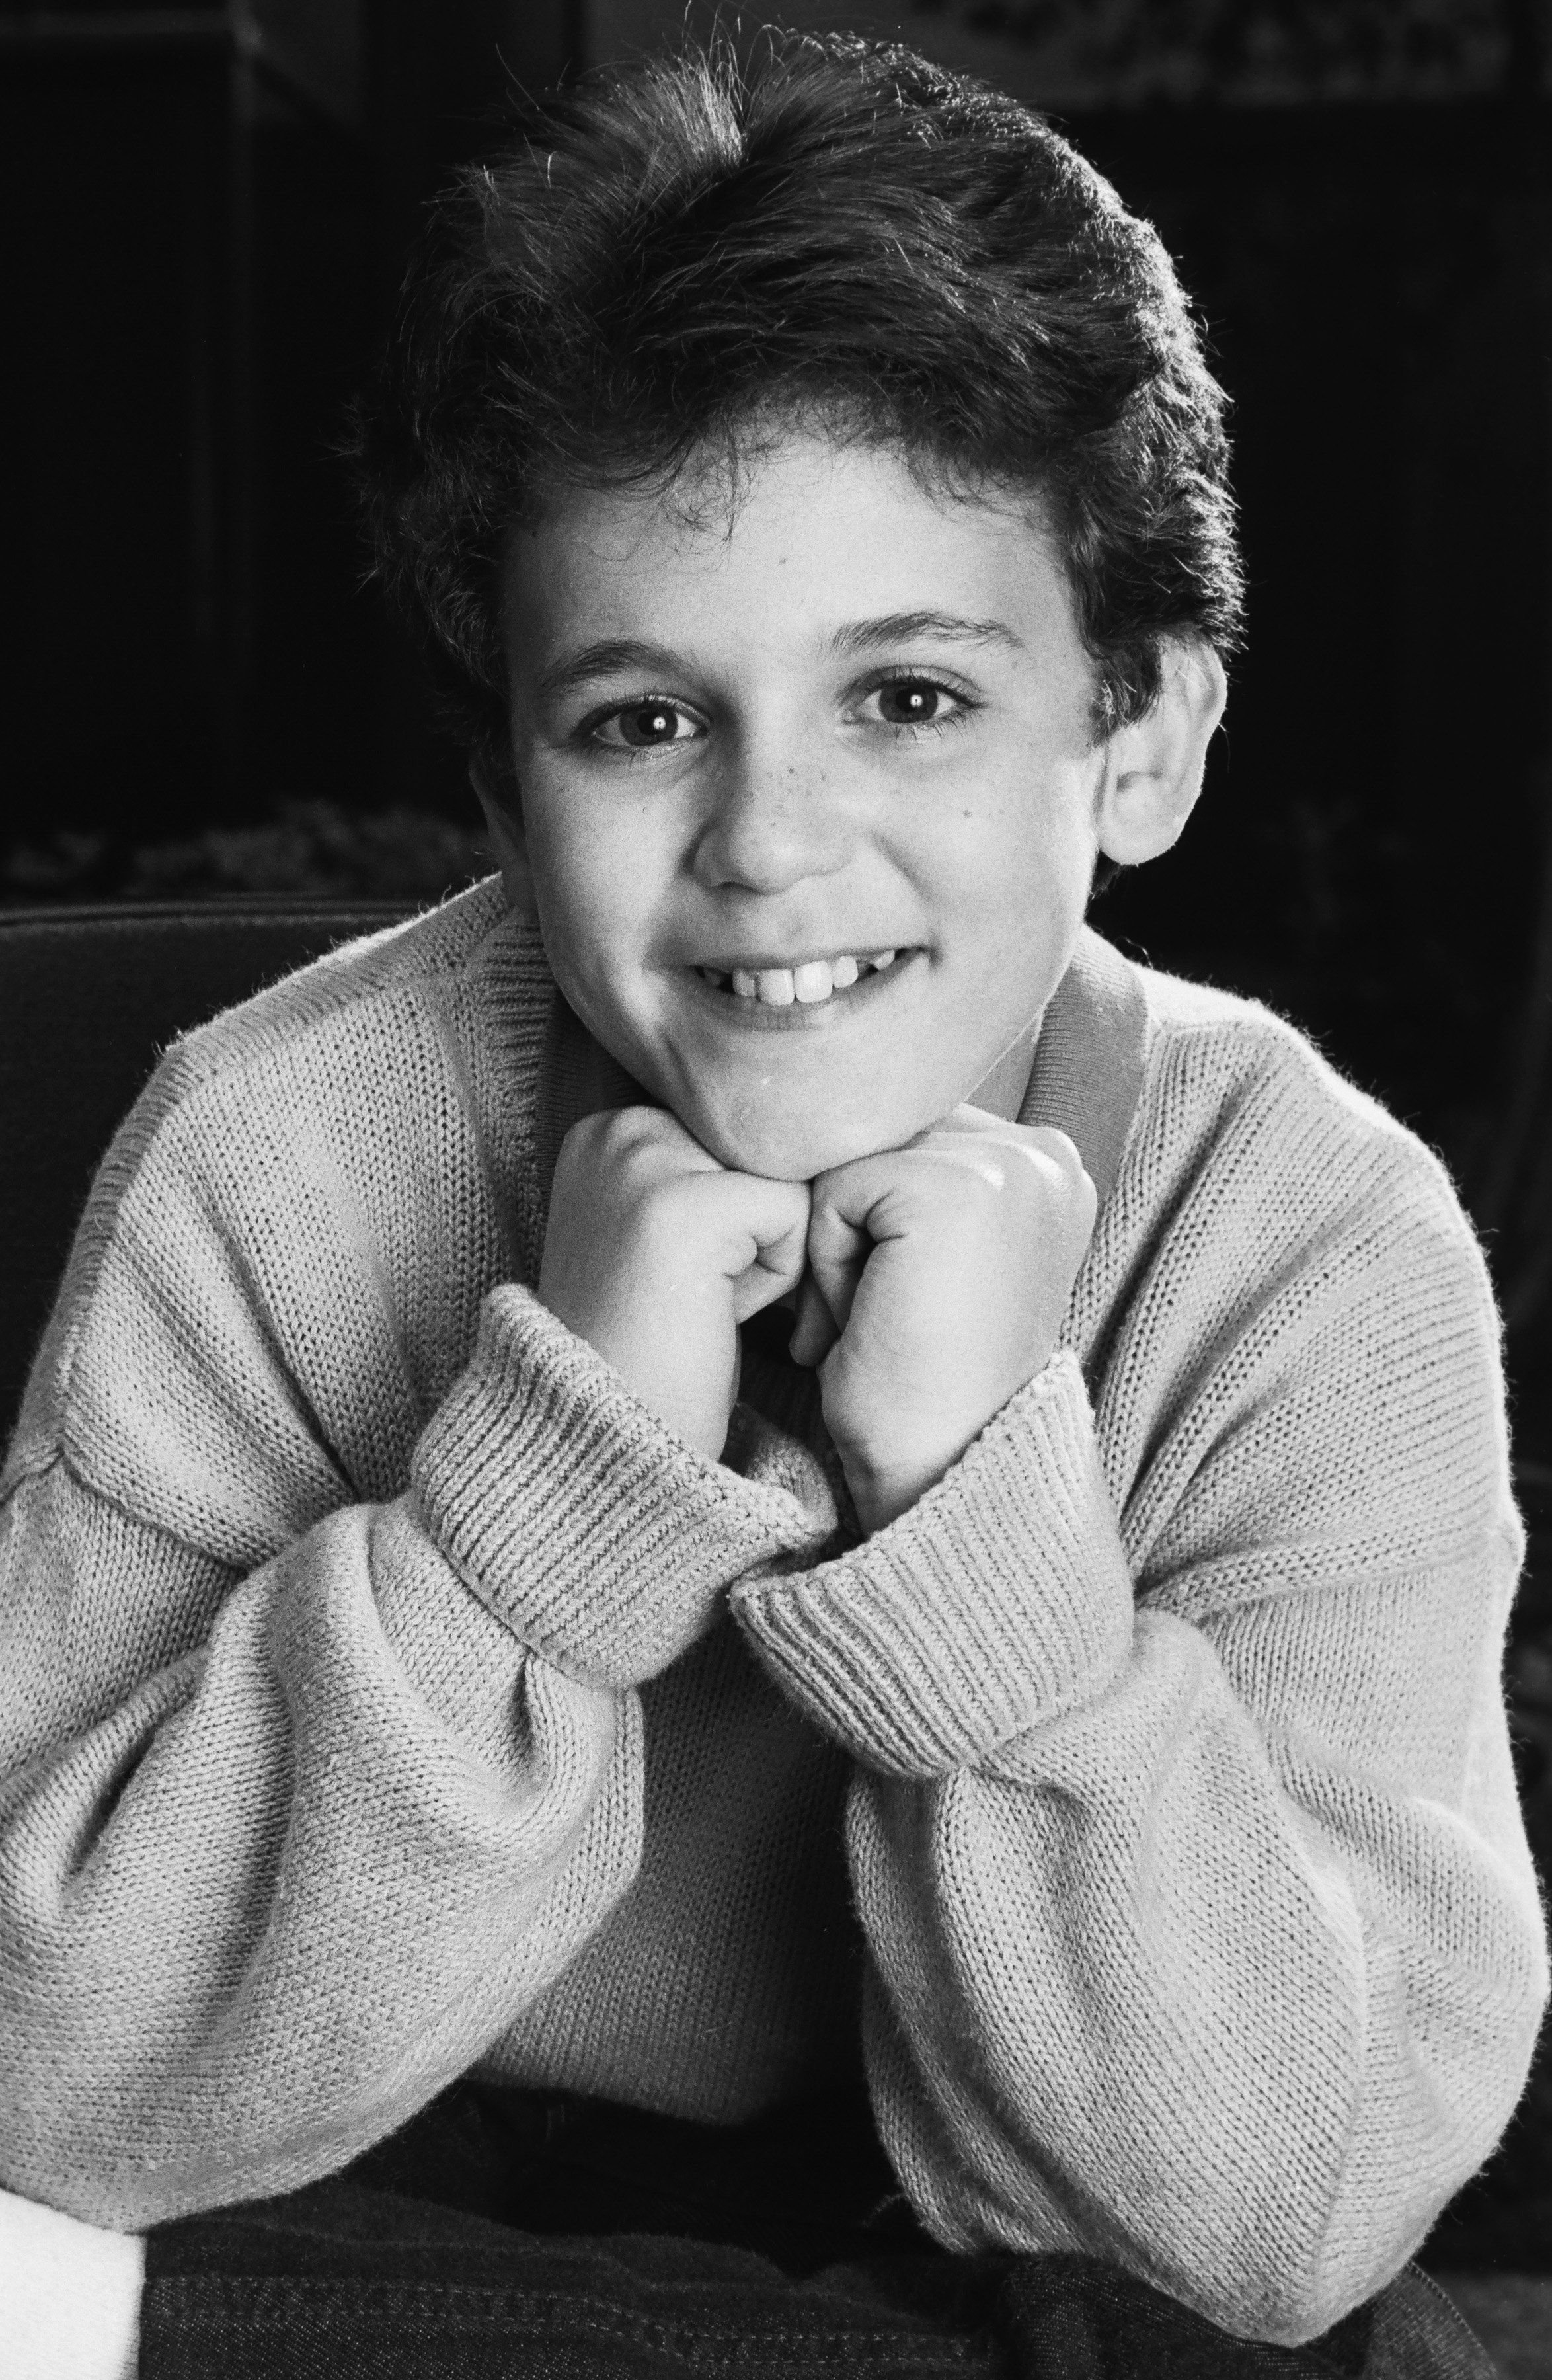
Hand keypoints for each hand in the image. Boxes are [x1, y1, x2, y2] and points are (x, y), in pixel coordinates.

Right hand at [540, 1108, 810, 1461]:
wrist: (604, 1435)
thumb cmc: (652, 1344)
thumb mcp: (671, 1231)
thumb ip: (714, 1169)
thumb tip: (809, 1131)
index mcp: (609, 1128)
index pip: (744, 1130)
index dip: (742, 1213)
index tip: (688, 1274)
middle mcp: (617, 1128)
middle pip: (769, 1147)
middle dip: (759, 1226)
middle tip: (696, 1294)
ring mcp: (643, 1162)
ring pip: (786, 1177)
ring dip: (768, 1251)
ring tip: (703, 1300)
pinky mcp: (682, 1207)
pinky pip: (792, 1214)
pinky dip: (775, 1278)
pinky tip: (714, 1312)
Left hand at [792, 1108, 1096, 1531]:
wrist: (942, 1469)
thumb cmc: (924, 1377)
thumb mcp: (939, 1254)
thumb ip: (920, 1174)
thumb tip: (836, 1109)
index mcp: (1051, 1162)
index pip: (913, 1130)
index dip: (878, 1215)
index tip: (907, 1299)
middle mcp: (1046, 1152)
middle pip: (882, 1134)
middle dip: (856, 1225)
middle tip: (885, 1317)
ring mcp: (1008, 1166)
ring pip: (853, 1159)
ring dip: (839, 1244)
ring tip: (878, 1318)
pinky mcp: (953, 1190)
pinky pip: (834, 1190)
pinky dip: (829, 1262)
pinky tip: (870, 1319)